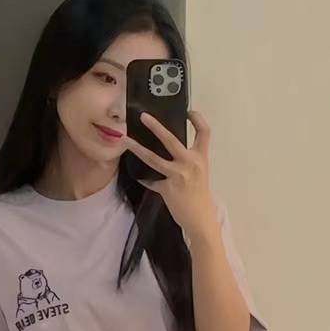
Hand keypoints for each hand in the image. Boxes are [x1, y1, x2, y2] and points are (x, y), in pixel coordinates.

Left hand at [123, 109, 217, 239]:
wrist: (200, 218)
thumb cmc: (199, 195)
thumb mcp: (200, 173)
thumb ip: (188, 160)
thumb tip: (170, 148)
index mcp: (201, 158)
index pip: (204, 132)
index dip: (198, 119)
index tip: (189, 112)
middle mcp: (190, 163)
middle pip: (171, 140)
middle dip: (155, 127)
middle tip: (143, 117)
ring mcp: (177, 176)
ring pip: (152, 158)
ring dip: (137, 148)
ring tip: (125, 140)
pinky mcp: (167, 188)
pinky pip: (151, 181)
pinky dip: (146, 179)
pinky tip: (141, 178)